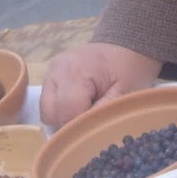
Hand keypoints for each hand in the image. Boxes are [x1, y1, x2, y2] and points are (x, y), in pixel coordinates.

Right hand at [39, 42, 162, 127]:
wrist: (127, 44)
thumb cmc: (130, 67)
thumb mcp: (125, 92)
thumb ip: (103, 112)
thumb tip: (85, 133)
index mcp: (75, 71)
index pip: (67, 113)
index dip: (80, 126)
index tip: (96, 129)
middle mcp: (57, 70)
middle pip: (51, 113)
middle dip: (70, 123)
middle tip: (92, 120)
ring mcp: (51, 71)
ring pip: (47, 110)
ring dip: (64, 116)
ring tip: (87, 109)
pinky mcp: (51, 75)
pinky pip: (49, 102)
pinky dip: (62, 108)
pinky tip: (80, 104)